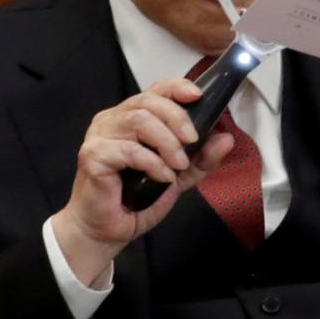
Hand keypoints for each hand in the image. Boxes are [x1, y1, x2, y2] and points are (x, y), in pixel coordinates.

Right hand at [52, 79, 233, 284]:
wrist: (106, 231)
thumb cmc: (136, 200)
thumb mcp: (179, 176)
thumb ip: (201, 158)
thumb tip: (227, 138)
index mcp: (131, 117)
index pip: (155, 89)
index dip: (177, 87)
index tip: (198, 96)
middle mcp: (113, 119)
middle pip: (148, 101)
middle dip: (177, 118)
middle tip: (193, 141)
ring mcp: (99, 135)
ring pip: (139, 120)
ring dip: (167, 142)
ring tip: (179, 164)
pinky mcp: (92, 154)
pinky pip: (129, 149)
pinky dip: (153, 163)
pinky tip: (163, 178)